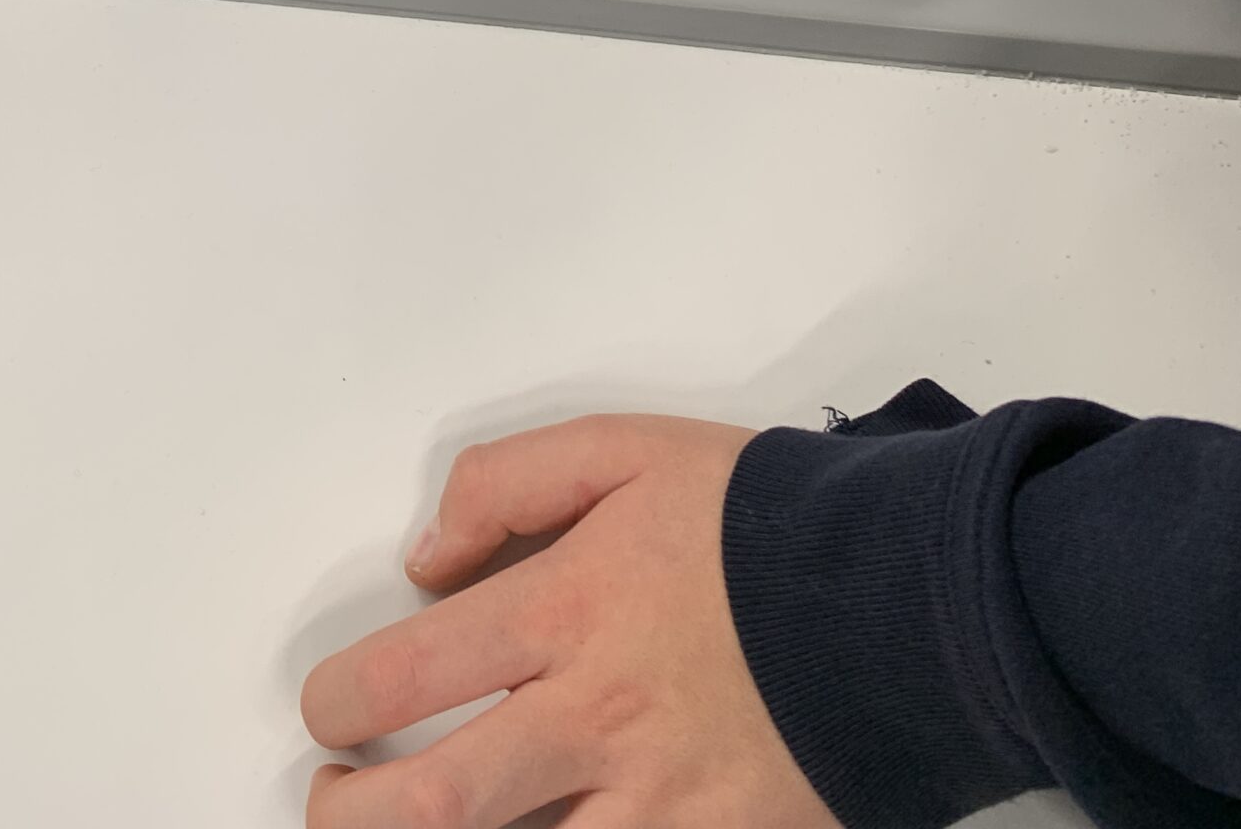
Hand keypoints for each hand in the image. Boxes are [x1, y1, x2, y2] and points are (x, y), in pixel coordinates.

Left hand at [301, 415, 834, 828]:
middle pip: (437, 807)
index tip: (330, 708)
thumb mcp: (626, 447)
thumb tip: (426, 558)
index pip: (408, 674)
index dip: (341, 700)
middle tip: (338, 797)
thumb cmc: (762, 516)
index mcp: (568, 609)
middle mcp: (598, 719)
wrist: (910, 593)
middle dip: (357, 815)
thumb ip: (507, 483)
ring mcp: (658, 802)